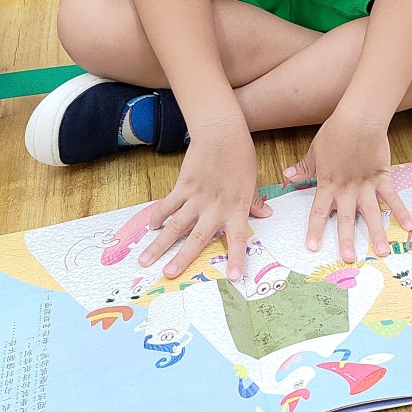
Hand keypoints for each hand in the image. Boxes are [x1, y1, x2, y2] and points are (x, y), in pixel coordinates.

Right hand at [138, 123, 270, 280]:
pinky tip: (150, 227)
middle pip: (197, 238)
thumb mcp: (252, 180)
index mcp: (236, 207)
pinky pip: (168, 205)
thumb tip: (265, 215)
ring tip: (146, 260)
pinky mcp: (183, 186)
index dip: (237, 258)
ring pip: (175, 225)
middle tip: (169, 275)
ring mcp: (196, 197)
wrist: (221, 133)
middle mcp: (215, 207)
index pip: (238, 238)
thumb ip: (254, 201)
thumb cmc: (241, 155)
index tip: (235, 277)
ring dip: (160, 244)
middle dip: (182, 258)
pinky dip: (158, 216)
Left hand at [283, 108, 411, 263]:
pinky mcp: (382, 178)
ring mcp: (366, 185)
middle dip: (346, 240)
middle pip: (345, 219)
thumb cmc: (334, 132)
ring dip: (376, 234)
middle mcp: (347, 189)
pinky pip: (392, 198)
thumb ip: (304, 168)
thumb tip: (287, 175)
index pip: (318, 211)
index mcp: (327, 184)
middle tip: (348, 260)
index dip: (314, 229)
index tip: (312, 247)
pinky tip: (408, 227)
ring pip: (371, 214)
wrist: (358, 119)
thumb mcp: (314, 151)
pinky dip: (401, 211)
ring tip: (381, 253)